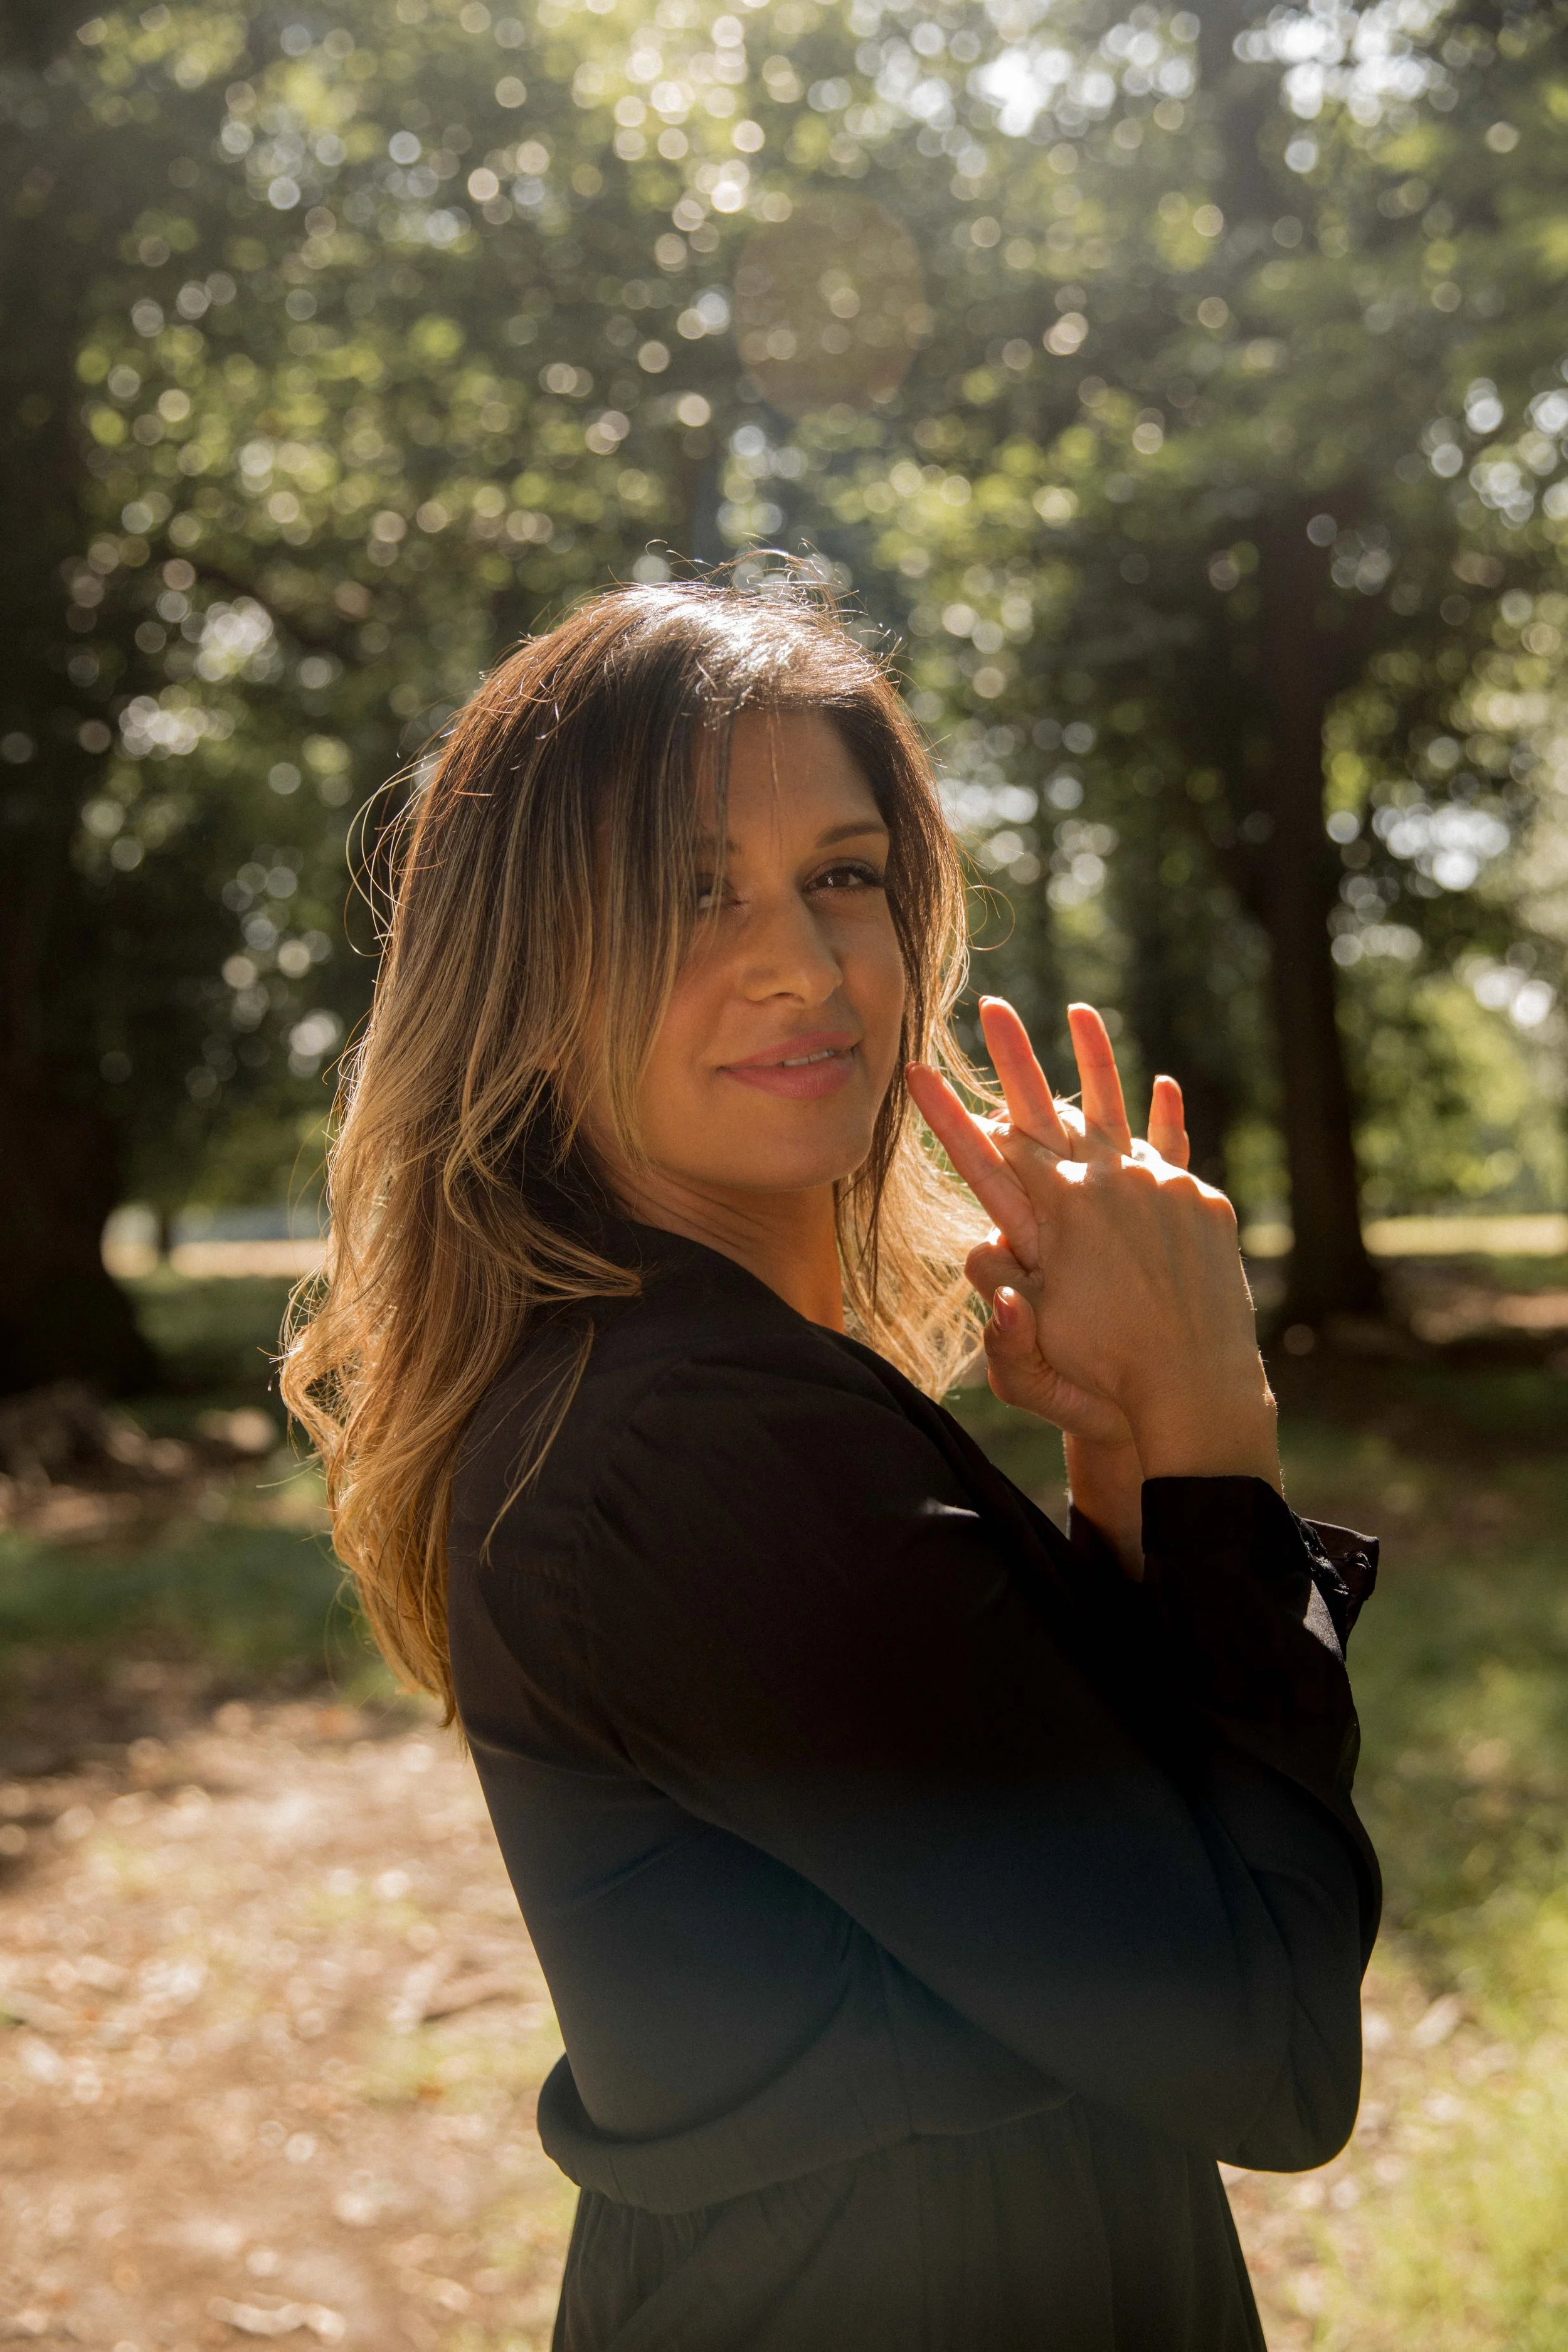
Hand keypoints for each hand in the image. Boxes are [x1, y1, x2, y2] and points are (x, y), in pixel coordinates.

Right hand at [908, 1000, 1279, 1490]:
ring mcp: (1166, 1187)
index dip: (958, 1113)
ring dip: (1097, 1058)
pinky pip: (1178, 1151)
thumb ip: (997, 1305)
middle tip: (993, 1008)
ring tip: (1081, 1011)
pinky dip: (1168, 1117)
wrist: (1201, 1392)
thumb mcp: (1032, 1352)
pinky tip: (1164, 1083)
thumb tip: (981, 1265)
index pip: (1001, 1147)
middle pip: (1054, 1110)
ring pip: (1122, 1113)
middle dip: (1015, 1057)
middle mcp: (1114, 1183)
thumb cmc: (1105, 1376)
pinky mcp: (1204, 1205)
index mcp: (1063, 1209)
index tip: (922, 1071)